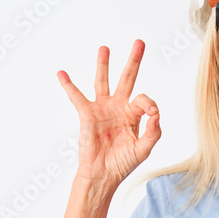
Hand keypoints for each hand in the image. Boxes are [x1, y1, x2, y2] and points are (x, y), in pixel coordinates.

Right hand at [58, 41, 160, 184]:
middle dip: (133, 61)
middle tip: (139, 42)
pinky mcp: (87, 114)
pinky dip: (68, 85)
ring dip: (103, 64)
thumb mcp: (143, 149)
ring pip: (102, 81)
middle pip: (127, 79)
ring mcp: (102, 109)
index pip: (144, 100)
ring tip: (105, 48)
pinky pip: (76, 96)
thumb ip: (153, 131)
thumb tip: (156, 113)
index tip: (152, 113)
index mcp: (133, 115)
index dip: (149, 104)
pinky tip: (62, 73)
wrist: (102, 175)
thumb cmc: (122, 163)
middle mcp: (118, 107)